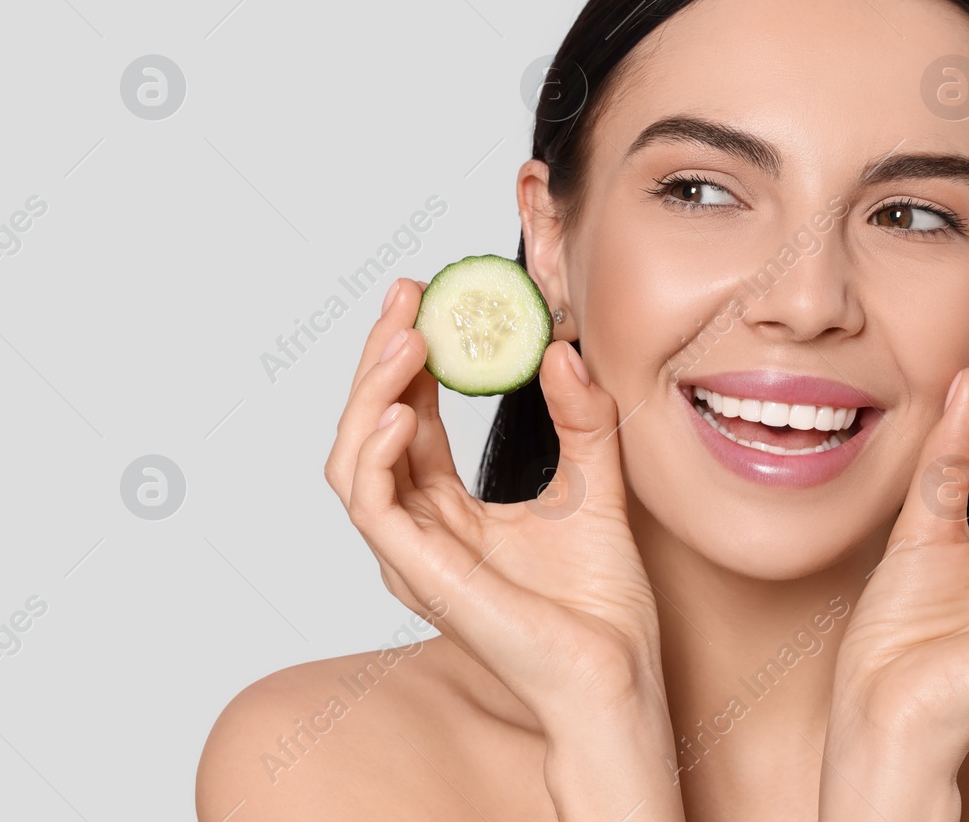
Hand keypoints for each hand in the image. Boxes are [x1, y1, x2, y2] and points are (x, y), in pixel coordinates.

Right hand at [322, 278, 668, 730]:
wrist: (616, 672)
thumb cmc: (600, 602)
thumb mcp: (594, 481)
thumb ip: (580, 417)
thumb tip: (561, 349)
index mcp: (449, 511)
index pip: (407, 418)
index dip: (410, 357)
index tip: (427, 297)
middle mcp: (419, 531)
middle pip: (369, 429)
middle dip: (381, 356)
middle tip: (408, 295)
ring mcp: (413, 555)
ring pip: (352, 461)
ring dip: (369, 393)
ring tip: (407, 339)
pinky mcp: (420, 575)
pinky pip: (370, 506)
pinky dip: (374, 452)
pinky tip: (401, 409)